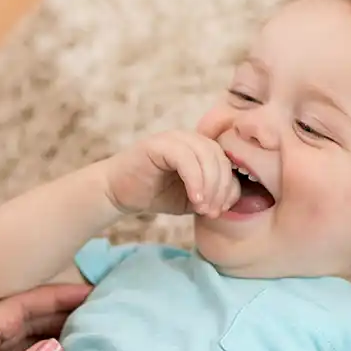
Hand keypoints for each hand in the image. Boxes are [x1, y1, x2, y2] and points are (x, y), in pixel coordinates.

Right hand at [104, 130, 239, 217]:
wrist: (117, 193)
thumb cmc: (155, 195)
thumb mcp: (192, 197)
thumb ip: (213, 194)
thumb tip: (234, 199)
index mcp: (201, 148)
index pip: (227, 163)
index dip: (230, 188)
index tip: (221, 210)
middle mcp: (190, 138)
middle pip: (220, 158)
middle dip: (221, 188)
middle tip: (212, 211)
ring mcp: (174, 138)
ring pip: (206, 156)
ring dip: (210, 186)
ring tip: (203, 208)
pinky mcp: (159, 144)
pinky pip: (186, 159)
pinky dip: (195, 180)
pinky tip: (194, 199)